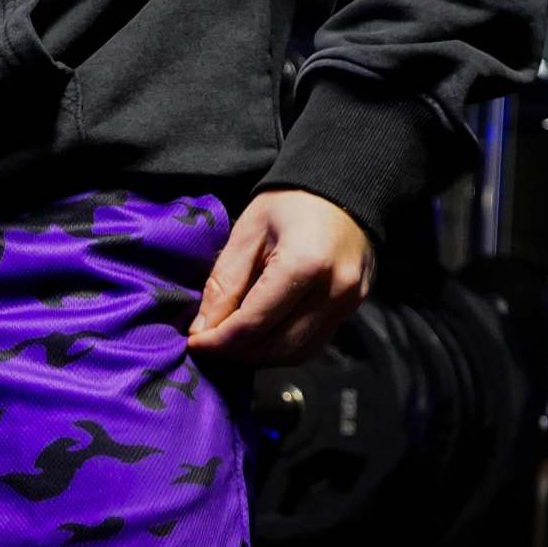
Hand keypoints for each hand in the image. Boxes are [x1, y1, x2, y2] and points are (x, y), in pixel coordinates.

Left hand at [186, 190, 374, 366]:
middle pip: (276, 346)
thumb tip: (203, 329)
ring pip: (296, 354)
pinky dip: (282, 348)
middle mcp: (334, 290)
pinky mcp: (353, 309)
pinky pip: (313, 344)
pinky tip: (261, 335)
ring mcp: (349, 303)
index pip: (254, 323)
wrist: (341, 190)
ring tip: (233, 341)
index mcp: (305, 264)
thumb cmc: (290, 203)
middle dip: (237, 352)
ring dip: (259, 356)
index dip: (219, 340)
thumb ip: (224, 283)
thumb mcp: (248, 233)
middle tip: (211, 343)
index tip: (195, 342)